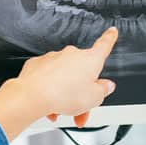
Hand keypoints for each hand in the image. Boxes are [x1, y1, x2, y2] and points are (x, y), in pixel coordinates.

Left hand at [0, 28, 117, 139]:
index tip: (112, 31)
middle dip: (82, 92)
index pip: (104, 45)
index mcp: (90, 59)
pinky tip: (48, 104)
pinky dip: (49, 90)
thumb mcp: (94, 98)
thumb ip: (103, 90)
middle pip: (82, 73)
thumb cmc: (64, 94)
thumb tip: (106, 86)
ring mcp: (54, 58)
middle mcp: (72, 54)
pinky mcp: (37, 65)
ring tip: (61, 112)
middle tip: (80, 111)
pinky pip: (48, 78)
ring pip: (64, 78)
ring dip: (65, 95)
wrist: (34, 95)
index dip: (110, 38)